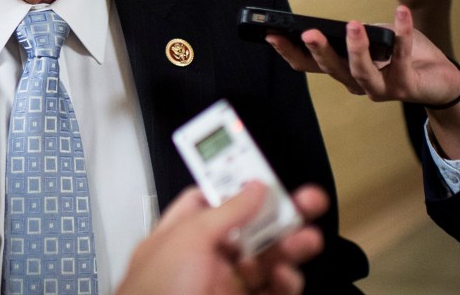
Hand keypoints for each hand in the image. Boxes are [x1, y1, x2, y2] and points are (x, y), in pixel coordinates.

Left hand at [116, 181, 327, 294]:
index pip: (214, 200)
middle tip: (308, 203)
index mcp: (183, 235)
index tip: (268, 176)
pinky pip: (272, 290)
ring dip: (289, 247)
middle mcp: (204, 260)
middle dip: (280, 215)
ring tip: (307, 240)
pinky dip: (285, 282)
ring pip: (266, 260)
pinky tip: (287, 275)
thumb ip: (224, 211)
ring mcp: (224, 286)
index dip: (241, 185)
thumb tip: (253, 187)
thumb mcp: (187, 240)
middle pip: (249, 229)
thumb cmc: (152, 293)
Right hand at [266, 6, 459, 105]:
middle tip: (307, 33)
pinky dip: (402, 32)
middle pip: (331, 70)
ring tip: (353, 25)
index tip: (270, 34)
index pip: (309, 65)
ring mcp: (381, 89)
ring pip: (361, 72)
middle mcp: (357, 84)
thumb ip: (361, 32)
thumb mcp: (378, 37)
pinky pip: (402, 56)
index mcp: (344, 71)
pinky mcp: (406, 87)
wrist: (442, 78)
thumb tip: (349, 25)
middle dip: (318, 51)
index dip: (289, 52)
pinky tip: (401, 12)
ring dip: (356, 48)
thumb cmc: (406, 55)